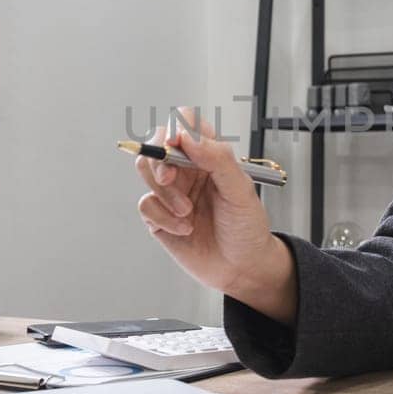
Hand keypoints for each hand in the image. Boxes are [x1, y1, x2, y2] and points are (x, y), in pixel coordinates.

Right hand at [134, 108, 297, 323]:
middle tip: (170, 176)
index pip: (185, 124)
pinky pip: (145, 204)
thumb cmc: (247, 228)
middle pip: (156, 142)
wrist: (242, 269)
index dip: (175, 127)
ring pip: (145, 170)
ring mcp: (171, 191)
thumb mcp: (240, 190)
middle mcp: (187, 169)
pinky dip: (163, 217)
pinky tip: (185, 229)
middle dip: (158, 158)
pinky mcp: (159, 216)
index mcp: (209, 156)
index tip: (174, 141)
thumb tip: (188, 137)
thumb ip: (217, 159)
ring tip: (187, 213)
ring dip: (164, 192)